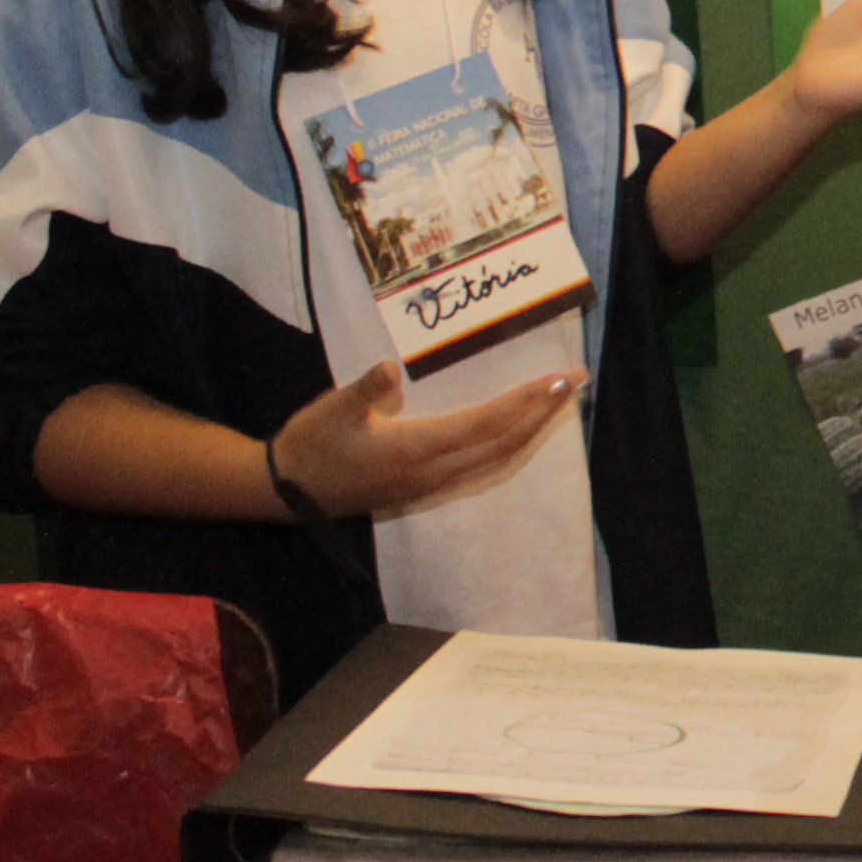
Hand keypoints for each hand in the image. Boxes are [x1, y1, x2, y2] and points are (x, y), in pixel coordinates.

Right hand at [269, 359, 576, 519]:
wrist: (284, 491)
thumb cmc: (310, 444)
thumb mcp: (332, 409)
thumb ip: (364, 391)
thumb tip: (391, 370)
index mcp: (416, 450)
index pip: (486, 424)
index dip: (525, 403)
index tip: (558, 380)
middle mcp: (432, 471)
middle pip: (502, 443)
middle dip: (543, 413)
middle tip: (577, 382)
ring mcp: (429, 483)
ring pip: (496, 460)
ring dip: (531, 431)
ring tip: (560, 403)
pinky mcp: (421, 487)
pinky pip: (480, 469)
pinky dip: (509, 447)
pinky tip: (521, 434)